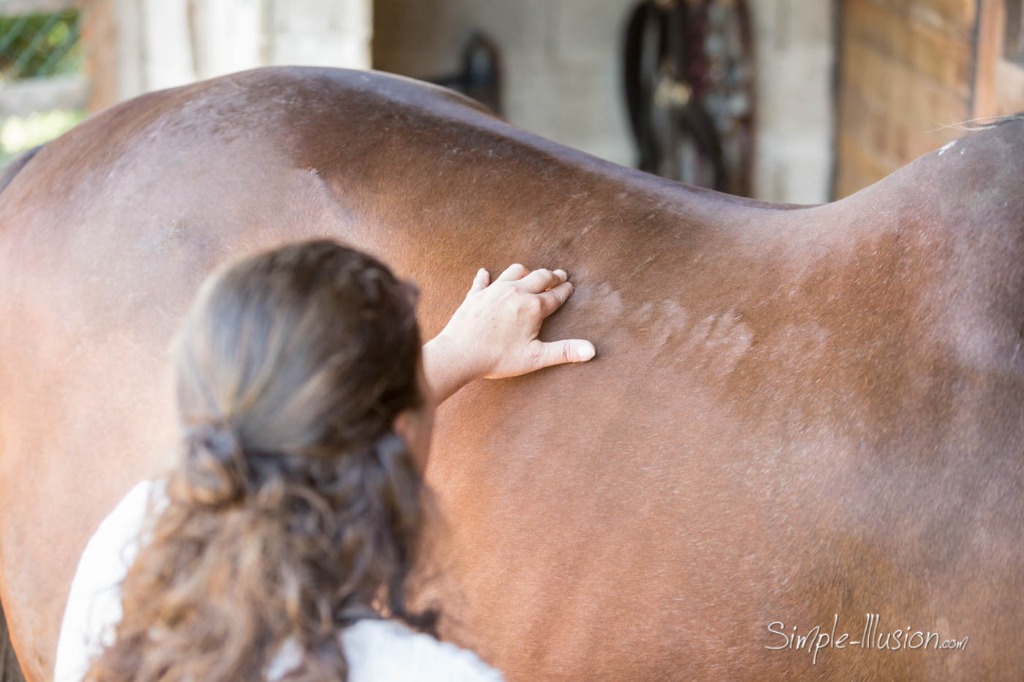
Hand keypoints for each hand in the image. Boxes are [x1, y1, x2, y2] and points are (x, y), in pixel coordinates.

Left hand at [423, 264, 595, 403]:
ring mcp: (494, 291)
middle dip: (552, 276)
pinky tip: (485, 274)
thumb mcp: (535, 358)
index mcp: (533, 307)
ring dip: (526, 272)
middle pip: (539, 277)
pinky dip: (486, 276)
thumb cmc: (498, 358)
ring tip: (531, 274)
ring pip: (515, 271)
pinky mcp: (476, 295)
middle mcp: (516, 292)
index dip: (565, 290)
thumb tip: (591, 350)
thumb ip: (564, 352)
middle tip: (560, 274)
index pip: (555, 295)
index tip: (570, 286)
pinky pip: (482, 280)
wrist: (460, 354)